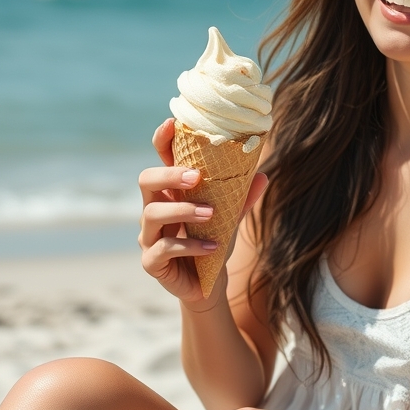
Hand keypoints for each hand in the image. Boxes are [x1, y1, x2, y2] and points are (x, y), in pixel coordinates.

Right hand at [139, 118, 267, 305]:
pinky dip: (190, 246)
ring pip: (152, 214)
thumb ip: (242, 198)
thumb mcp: (230, 217)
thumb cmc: (214, 242)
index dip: (162, 141)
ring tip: (210, 214)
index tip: (172, 124)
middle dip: (169, 175)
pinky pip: (164, 248)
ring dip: (183, 211)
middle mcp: (154, 210)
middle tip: (195, 177)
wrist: (208, 285)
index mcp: (170, 193)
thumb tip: (263, 175)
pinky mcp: (151, 262)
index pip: (160, 161)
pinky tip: (211, 247)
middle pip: (146, 180)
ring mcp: (149, 236)